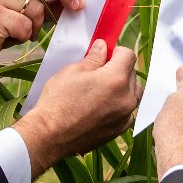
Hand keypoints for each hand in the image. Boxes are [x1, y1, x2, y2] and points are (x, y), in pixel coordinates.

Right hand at [12, 40, 141, 175]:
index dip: (115, 51)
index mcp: (117, 79)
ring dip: (121, 87)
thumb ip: (94, 58)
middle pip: (131, 74)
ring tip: (100, 90)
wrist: (50, 135)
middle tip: (97, 72)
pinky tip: (100, 106)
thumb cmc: (58, 101)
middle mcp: (127, 98)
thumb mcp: (73, 71)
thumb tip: (103, 47)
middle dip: (118, 69)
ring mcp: (124, 116)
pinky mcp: (118, 130)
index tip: (104, 55)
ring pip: (132, 94)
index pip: (128, 55)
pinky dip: (118, 106)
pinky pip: (126, 112)